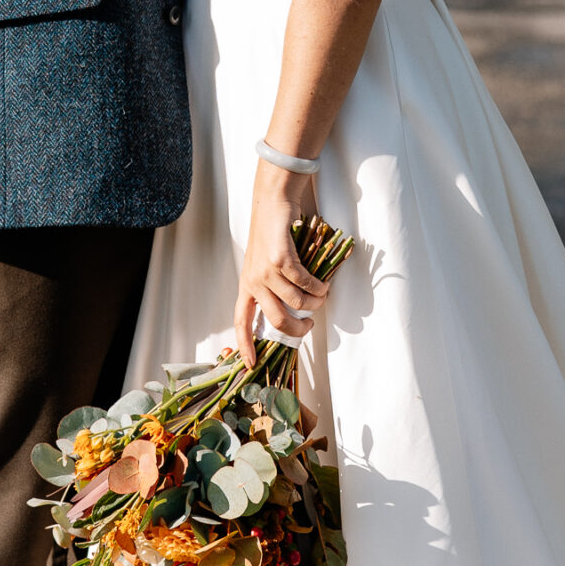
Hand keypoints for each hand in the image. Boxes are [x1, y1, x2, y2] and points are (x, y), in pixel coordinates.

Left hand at [232, 162, 329, 366]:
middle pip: (276, 321)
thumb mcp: (267, 264)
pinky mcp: (280, 257)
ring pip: (295, 303)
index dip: (246, 345)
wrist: (273, 200)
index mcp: (247, 285)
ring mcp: (265, 269)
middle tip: (310, 324)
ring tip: (322, 296)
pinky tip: (323, 285)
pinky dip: (317, 288)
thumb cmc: (274, 232)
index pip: (241, 321)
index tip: (252, 365)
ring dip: (314, 304)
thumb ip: (276, 287)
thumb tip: (295, 311)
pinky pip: (303, 283)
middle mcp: (253, 280)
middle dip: (298, 329)